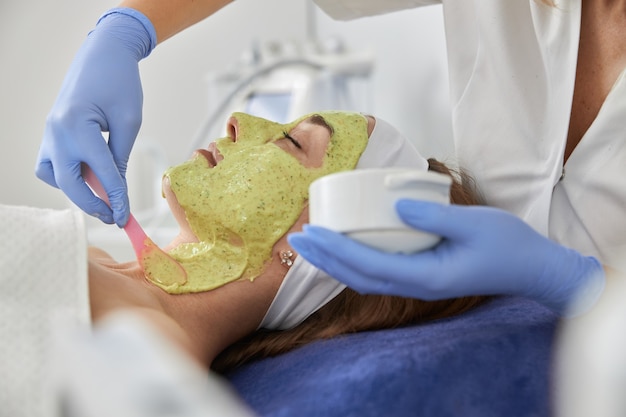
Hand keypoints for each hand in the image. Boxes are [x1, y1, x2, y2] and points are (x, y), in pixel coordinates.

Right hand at [35, 9, 155, 225]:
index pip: (100, 173)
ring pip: (53, 176)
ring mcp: (49, 132)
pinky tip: (88, 176)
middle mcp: (56, 132)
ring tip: (102, 195)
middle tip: (114, 217)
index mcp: (78, 126)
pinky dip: (66, 176)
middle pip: (69, 183)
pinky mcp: (50, 132)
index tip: (126, 216)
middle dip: (92, 204)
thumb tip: (116, 188)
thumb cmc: (120, 82)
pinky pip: (50, 164)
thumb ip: (120, 156)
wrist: (103, 53)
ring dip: (75, 190)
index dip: (116, 198)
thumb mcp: (129, 121)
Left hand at [289, 200, 604, 313]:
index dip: (335, 250)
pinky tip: (342, 249)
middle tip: (296, 237)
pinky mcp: (420, 275)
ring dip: (334, 261)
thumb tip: (396, 205)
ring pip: (364, 278)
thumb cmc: (507, 245)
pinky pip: (377, 272)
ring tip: (311, 244)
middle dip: (324, 258)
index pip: (367, 265)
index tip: (311, 232)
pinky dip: (353, 261)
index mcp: (425, 276)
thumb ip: (434, 216)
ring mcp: (417, 283)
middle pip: (357, 276)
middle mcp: (415, 285)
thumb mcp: (475, 224)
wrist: (530, 269)